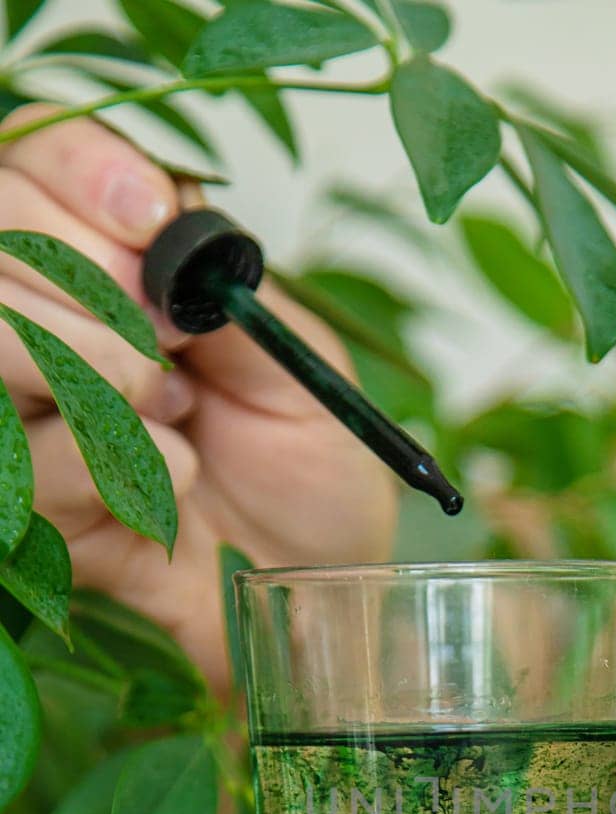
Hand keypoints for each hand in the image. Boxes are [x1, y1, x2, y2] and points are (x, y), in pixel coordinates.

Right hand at [0, 104, 396, 687]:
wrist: (321, 582)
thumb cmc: (312, 466)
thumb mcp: (293, 357)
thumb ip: (217, 288)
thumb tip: (154, 241)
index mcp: (113, 263)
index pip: (37, 164)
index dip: (76, 175)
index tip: (149, 222)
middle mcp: (50, 323)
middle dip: (82, 275)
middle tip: (168, 338)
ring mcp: (28, 412)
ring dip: (90, 363)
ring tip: (174, 407)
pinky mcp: (34, 503)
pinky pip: (30, 459)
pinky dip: (114, 461)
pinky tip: (175, 479)